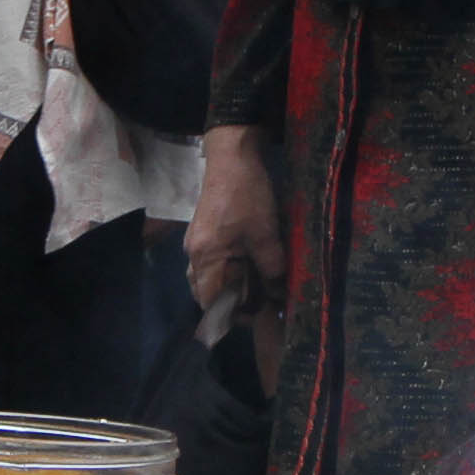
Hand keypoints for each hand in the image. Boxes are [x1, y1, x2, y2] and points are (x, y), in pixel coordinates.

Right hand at [188, 126, 285, 314]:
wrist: (233, 157)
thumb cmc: (248, 196)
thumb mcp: (265, 234)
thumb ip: (271, 268)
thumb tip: (280, 295)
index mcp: (205, 256)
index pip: (209, 300)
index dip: (229, 314)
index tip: (253, 317)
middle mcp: (194, 253)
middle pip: (204, 292)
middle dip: (228, 303)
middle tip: (256, 306)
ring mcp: (196, 243)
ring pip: (207, 278)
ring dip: (227, 288)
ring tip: (254, 290)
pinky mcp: (204, 234)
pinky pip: (211, 264)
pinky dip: (226, 273)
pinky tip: (247, 270)